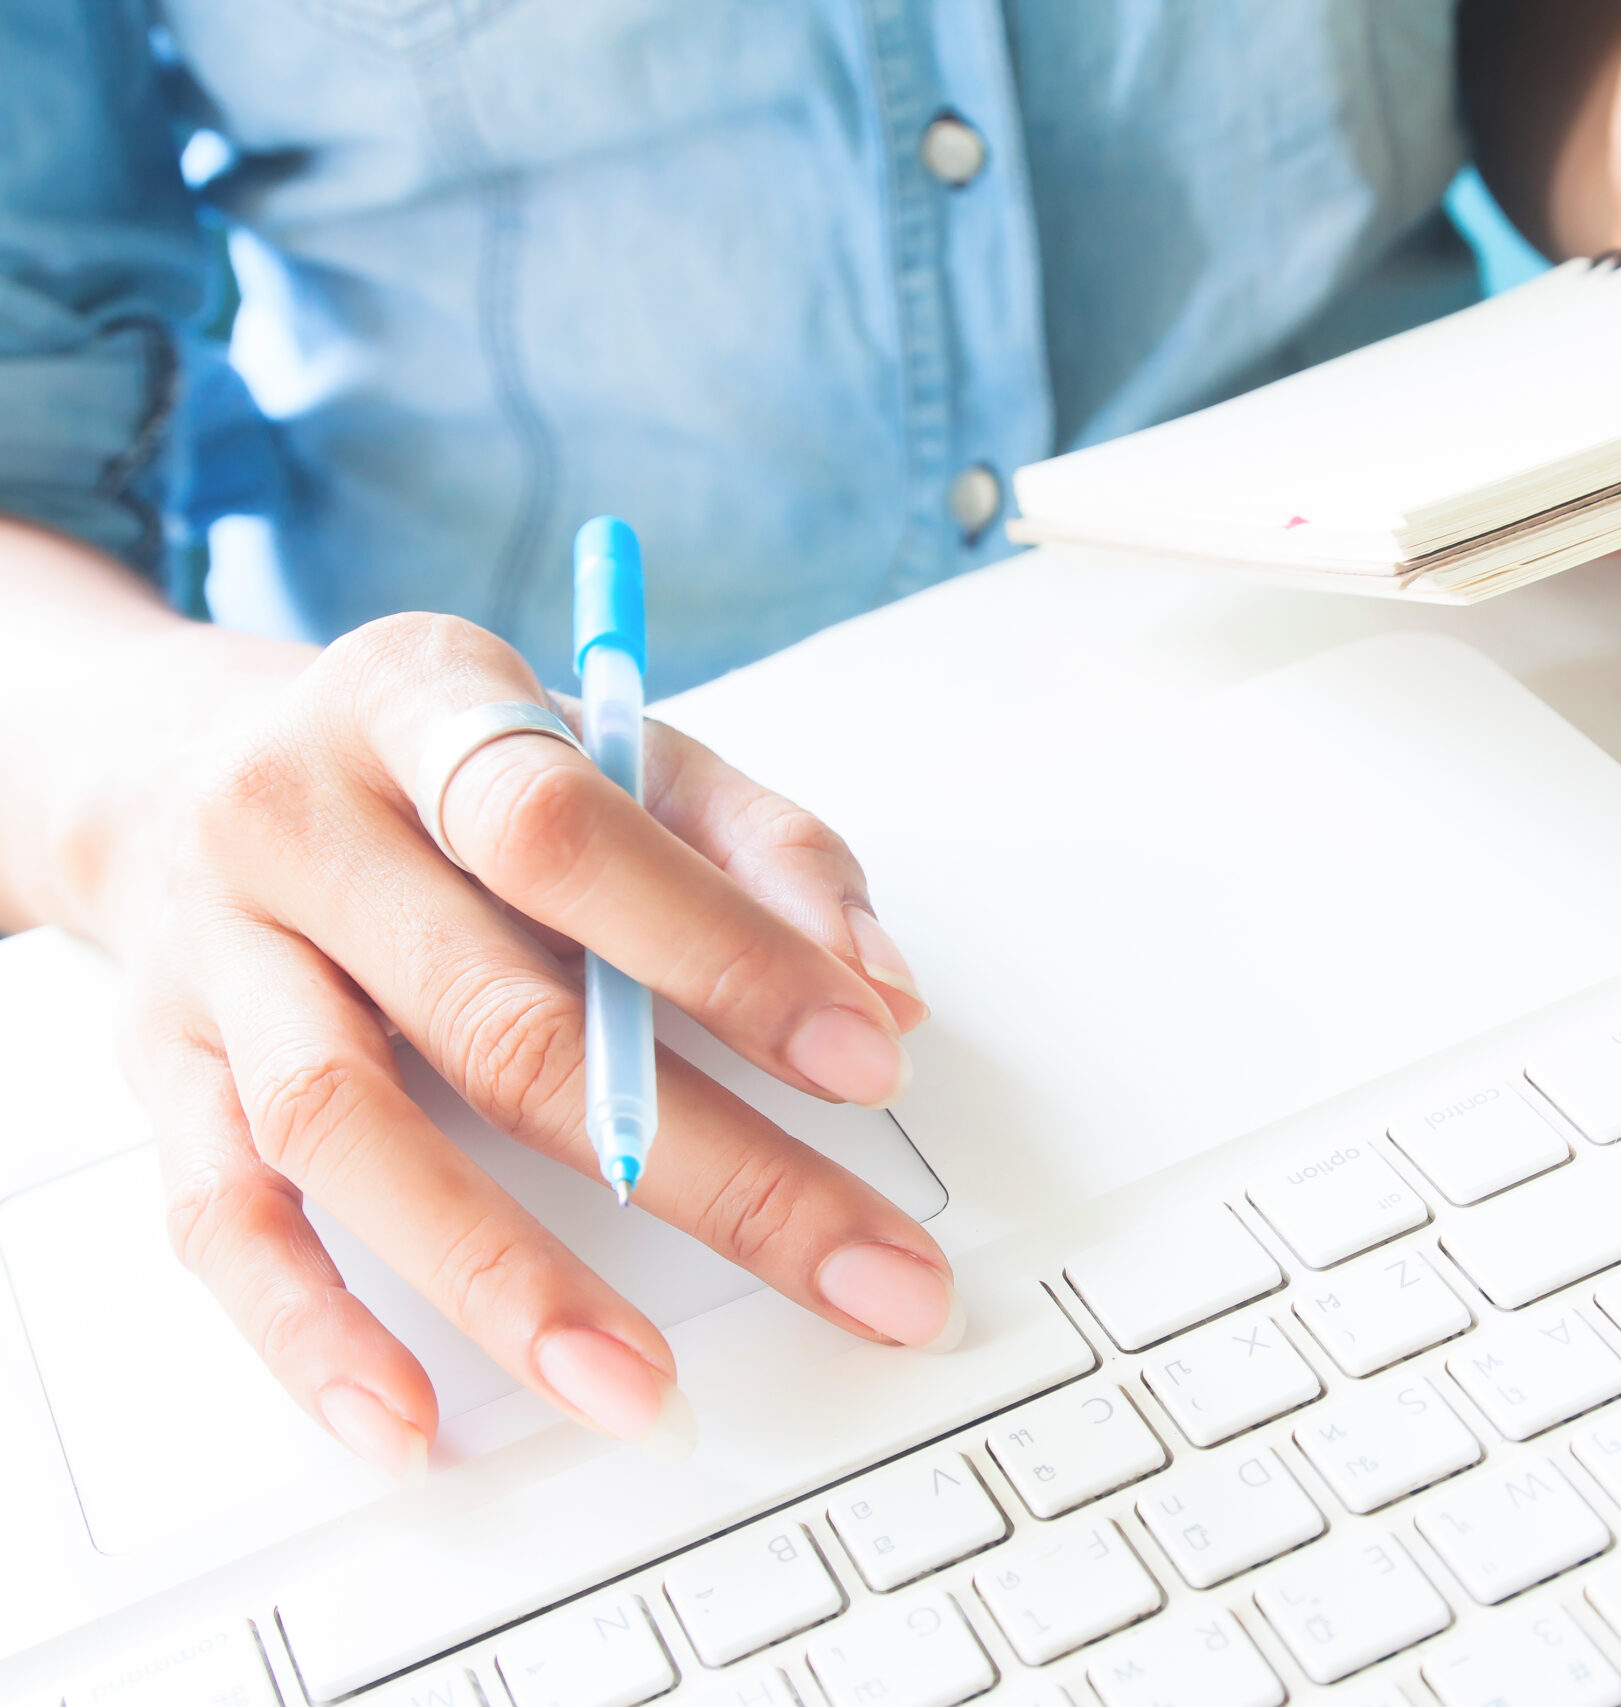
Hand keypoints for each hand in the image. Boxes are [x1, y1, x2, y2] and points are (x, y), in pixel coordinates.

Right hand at [87, 610, 946, 1474]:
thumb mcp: (615, 749)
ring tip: (642, 1392)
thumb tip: (881, 990)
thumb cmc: (450, 769)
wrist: (182, 759)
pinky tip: (408, 1421)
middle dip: (711, 1171)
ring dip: (507, 1282)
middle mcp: (298, 823)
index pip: (566, 831)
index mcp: (423, 704)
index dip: (723, 952)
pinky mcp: (165, 1073)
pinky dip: (312, 1332)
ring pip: (349, 1132)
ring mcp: (218, 956)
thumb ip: (761, 849)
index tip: (865, 1062)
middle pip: (498, 1019)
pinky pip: (225, 1217)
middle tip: (864, 1274)